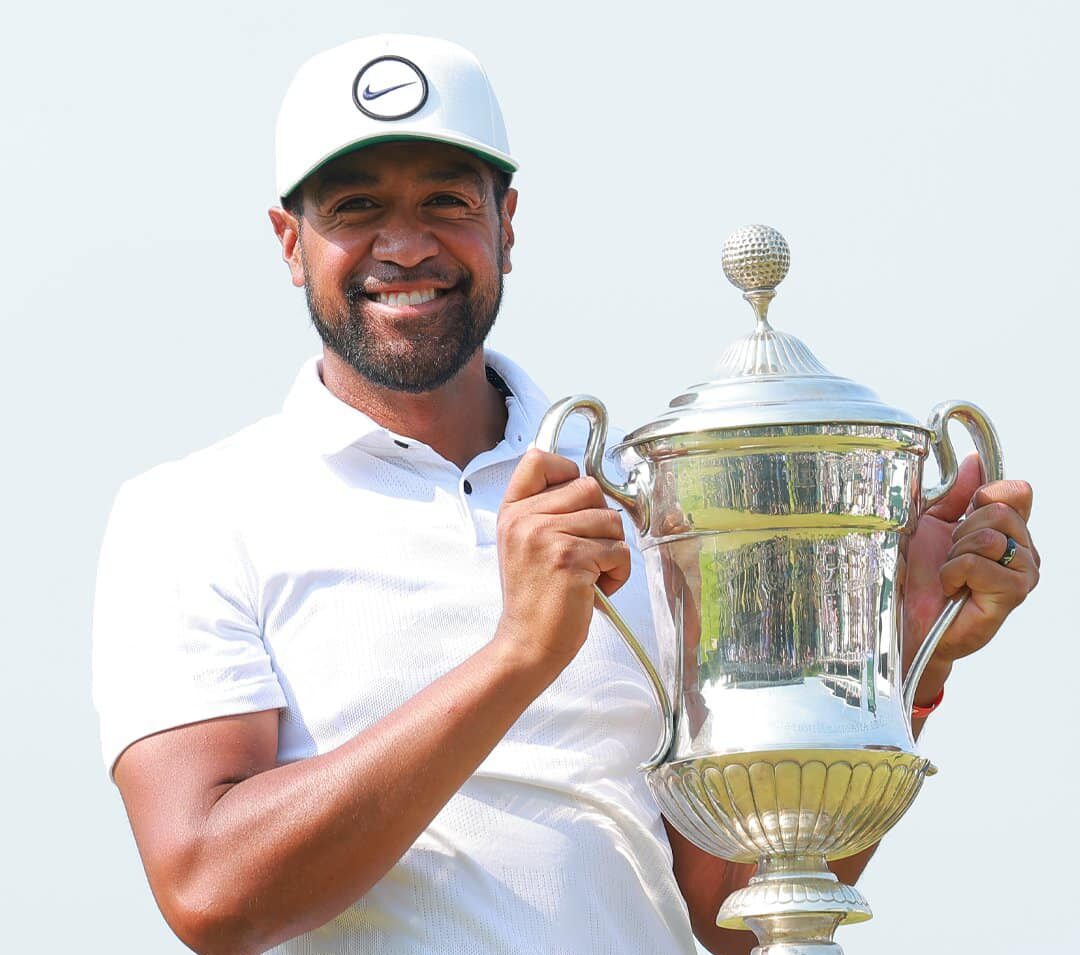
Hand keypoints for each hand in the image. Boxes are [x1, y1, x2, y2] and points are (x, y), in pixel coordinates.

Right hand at [495, 449, 630, 674]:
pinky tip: (596, 588)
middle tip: (587, 552)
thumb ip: (544, 511)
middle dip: (601, 521)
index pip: (538, 459)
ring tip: (590, 574)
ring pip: (610, 519)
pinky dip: (618, 573)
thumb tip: (585, 483)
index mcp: (512, 511)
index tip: (574, 502)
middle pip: (589, 487)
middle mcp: (524, 518)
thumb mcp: (524, 544)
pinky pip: (619, 549)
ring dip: (611, 551)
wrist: (527, 643)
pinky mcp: (570, 557)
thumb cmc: (535, 598)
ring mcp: (545, 535)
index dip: (567, 472)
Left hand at [902, 453, 1039, 703]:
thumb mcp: (931, 523)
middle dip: (961, 531)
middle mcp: (1023, 550)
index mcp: (1008, 530)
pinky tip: (951, 589)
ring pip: (990, 537)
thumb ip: (955, 494)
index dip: (986, 494)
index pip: (1016, 491)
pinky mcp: (1012, 595)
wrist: (907, 617)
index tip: (963, 514)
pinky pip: (979, 564)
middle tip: (950, 555)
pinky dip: (954, 573)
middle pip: (999, 511)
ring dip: (956, 554)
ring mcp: (1023, 574)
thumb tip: (975, 462)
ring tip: (950, 574)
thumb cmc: (919, 575)